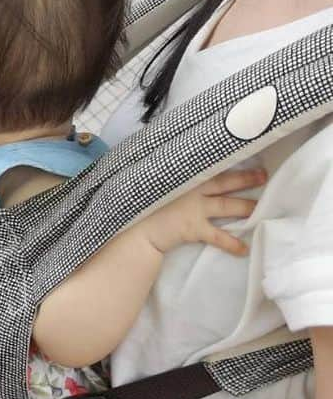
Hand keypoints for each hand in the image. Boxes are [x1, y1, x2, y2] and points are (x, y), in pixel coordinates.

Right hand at [141, 167, 264, 256]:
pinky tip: (243, 248)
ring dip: (245, 207)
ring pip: (227, 206)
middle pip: (224, 182)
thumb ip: (162, 170)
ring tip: (259, 208)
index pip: (208, 164)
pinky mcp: (194, 228)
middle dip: (245, 179)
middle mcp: (192, 189)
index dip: (225, 158)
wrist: (135, 225)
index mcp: (182, 175)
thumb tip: (166, 157)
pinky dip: (231, 243)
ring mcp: (195, 209)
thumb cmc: (138, 199)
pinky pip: (218, 236)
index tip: (241, 150)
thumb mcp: (148, 178)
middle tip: (263, 176)